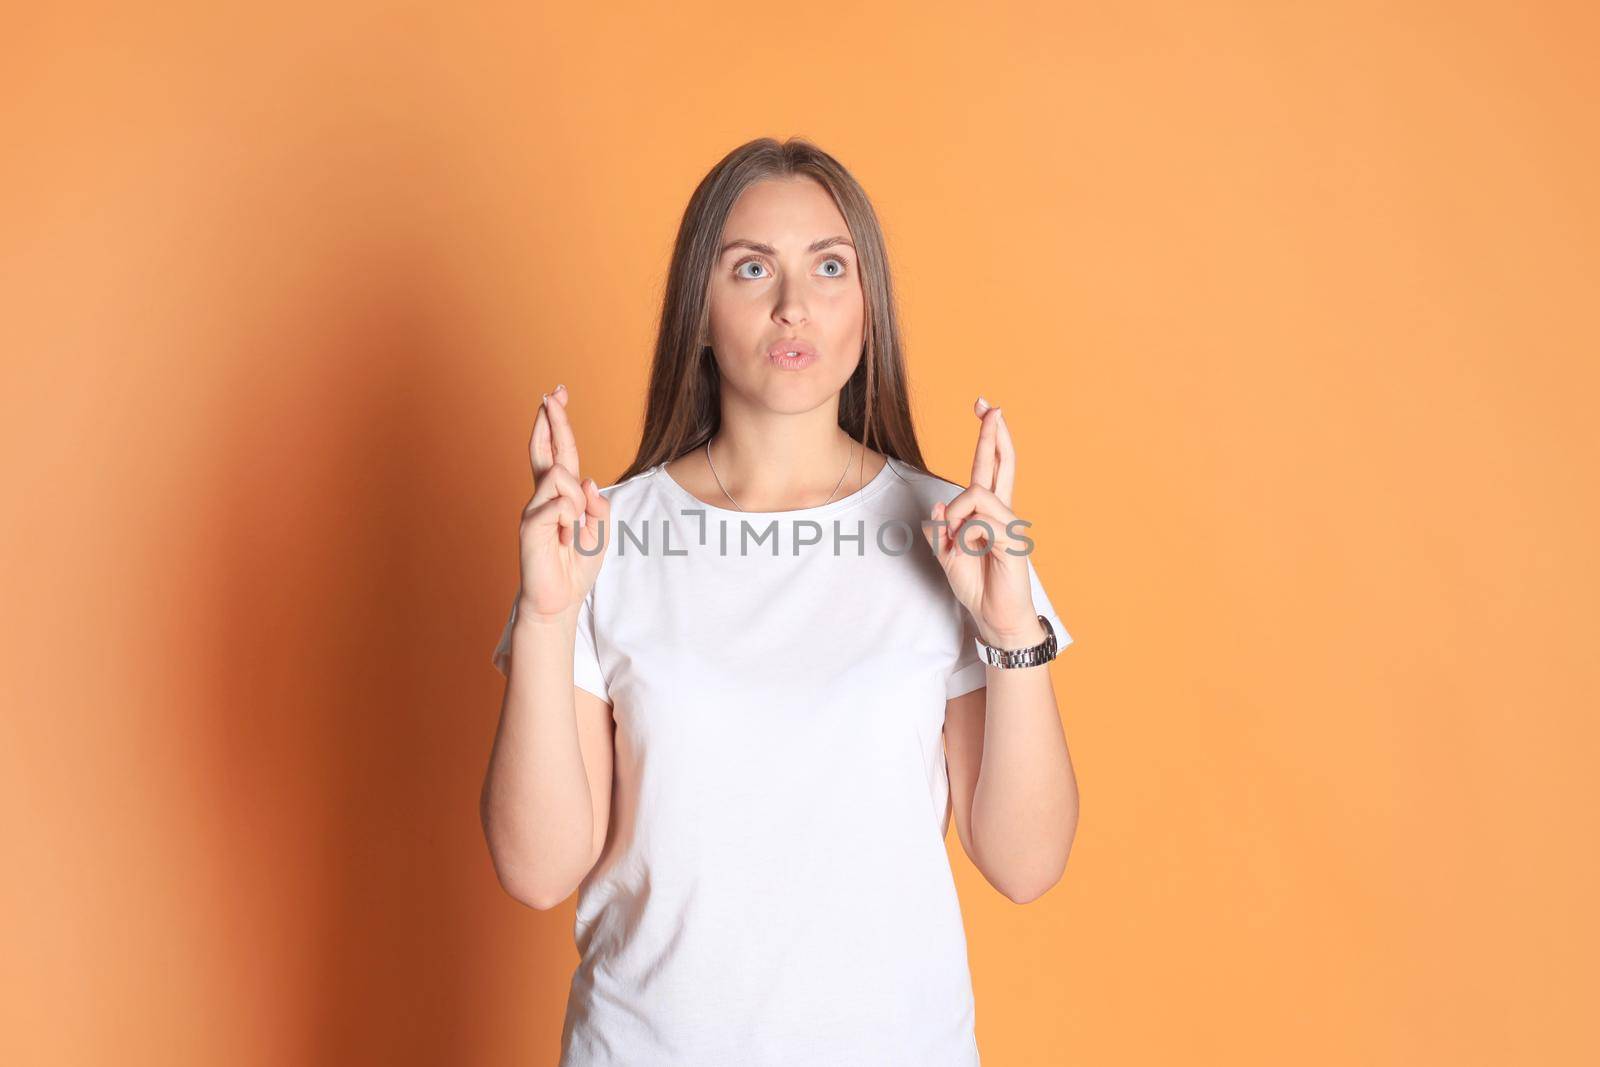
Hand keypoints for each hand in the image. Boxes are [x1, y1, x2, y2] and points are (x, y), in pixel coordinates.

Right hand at [518, 384, 609, 620]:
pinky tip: (562, 538)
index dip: (557, 424)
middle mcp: (544, 496)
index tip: (556, 395)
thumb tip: (587, 480)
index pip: (557, 452)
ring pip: (561, 478)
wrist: (561, 599)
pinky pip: (557, 506)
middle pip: (547, 450)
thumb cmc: (577, 564)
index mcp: (561, 494)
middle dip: (552, 420)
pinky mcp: (529, 526)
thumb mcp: (601, 530)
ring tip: (572, 530)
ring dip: (576, 502)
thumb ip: (598, 504)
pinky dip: (569, 520)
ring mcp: (534, 509)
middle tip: (553, 394)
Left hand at [922, 397, 1043, 648]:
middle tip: (990, 405)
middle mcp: (1002, 513)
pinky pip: (979, 524)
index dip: (988, 438)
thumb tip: (939, 502)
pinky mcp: (1013, 542)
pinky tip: (970, 554)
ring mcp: (1010, 526)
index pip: (989, 467)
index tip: (984, 408)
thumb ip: (940, 529)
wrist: (995, 617)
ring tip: (958, 545)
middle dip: (992, 433)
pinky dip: (964, 538)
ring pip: (976, 495)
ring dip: (956, 518)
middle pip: (1000, 464)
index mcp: (986, 513)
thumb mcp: (946, 555)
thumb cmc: (976, 586)